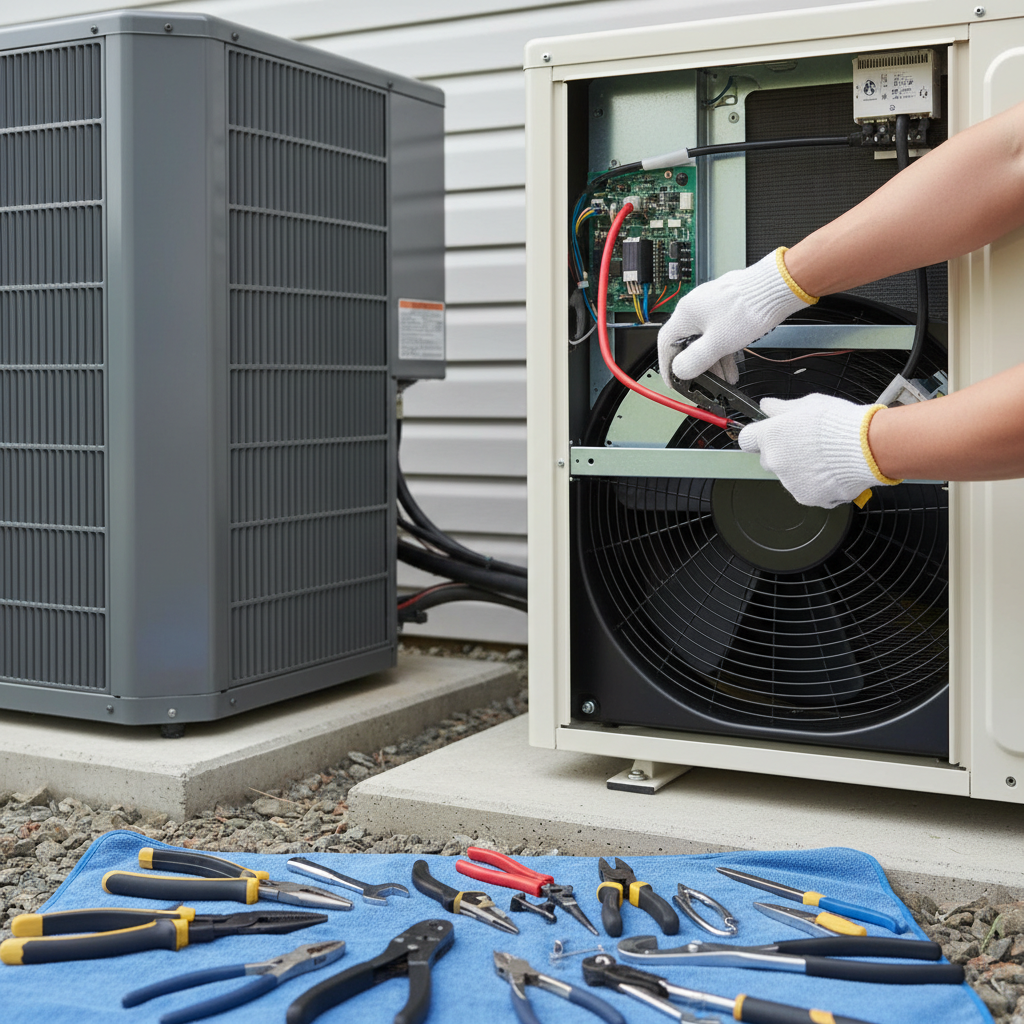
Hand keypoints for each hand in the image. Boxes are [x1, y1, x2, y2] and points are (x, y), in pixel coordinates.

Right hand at [657, 248, 815, 389]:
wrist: (778, 287)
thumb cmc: (749, 307)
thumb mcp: (718, 343)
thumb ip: (695, 361)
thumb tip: (680, 371)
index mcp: (687, 313)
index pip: (666, 344)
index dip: (667, 366)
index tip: (674, 381)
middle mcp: (696, 307)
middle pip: (688, 344)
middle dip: (698, 367)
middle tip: (705, 383)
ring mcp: (713, 306)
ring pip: (706, 340)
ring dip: (714, 362)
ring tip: (725, 379)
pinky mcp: (729, 308)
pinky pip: (720, 334)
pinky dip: (724, 351)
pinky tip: (732, 365)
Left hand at [737, 394, 900, 507]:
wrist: (868, 447)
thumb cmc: (840, 423)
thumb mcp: (809, 404)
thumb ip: (782, 407)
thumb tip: (767, 405)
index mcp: (771, 436)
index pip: (747, 439)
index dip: (758, 436)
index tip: (769, 435)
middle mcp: (775, 461)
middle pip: (769, 459)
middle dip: (783, 453)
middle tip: (807, 444)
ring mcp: (789, 481)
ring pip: (788, 475)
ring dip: (800, 469)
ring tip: (824, 457)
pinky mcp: (806, 496)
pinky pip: (806, 489)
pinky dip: (816, 483)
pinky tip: (831, 471)